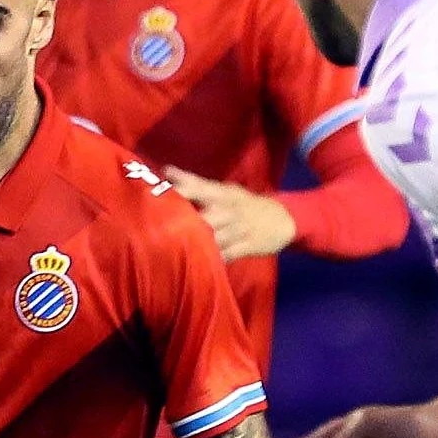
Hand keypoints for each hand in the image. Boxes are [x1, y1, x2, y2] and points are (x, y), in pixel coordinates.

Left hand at [162, 166, 297, 261]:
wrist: (282, 219)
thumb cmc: (245, 203)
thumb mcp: (225, 189)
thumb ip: (196, 183)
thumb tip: (166, 171)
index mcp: (222, 193)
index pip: (197, 188)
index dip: (178, 190)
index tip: (155, 193)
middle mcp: (228, 210)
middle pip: (203, 216)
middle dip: (182, 223)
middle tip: (157, 230)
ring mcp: (238, 229)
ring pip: (214, 237)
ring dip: (195, 244)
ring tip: (170, 252)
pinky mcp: (246, 246)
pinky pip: (226, 254)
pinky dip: (212, 260)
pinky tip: (196, 265)